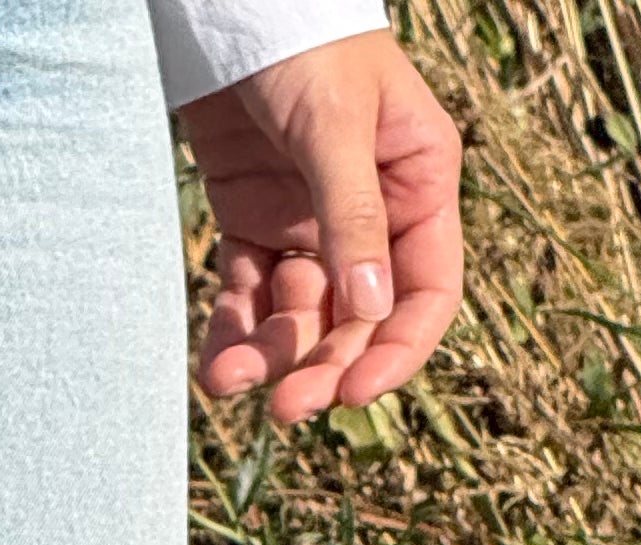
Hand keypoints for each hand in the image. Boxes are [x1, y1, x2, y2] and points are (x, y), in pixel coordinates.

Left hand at [185, 34, 464, 422]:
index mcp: (418, 184)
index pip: (425, 291)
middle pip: (356, 319)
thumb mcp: (335, 124)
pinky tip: (214, 364)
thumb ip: (353, 216)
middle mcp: (370, 214)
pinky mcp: (255, 223)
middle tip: (286, 408)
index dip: (396, 351)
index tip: (356, 394)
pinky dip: (232, 330)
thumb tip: (371, 313)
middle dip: (321, 365)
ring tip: (228, 381)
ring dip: (269, 355)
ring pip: (298, 315)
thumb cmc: (303, 40)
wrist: (232, 2)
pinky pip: (247, 294)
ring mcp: (310, 223)